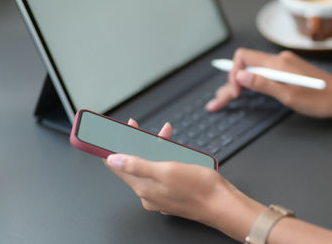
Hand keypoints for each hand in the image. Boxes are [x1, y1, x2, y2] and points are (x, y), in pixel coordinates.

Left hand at [103, 119, 265, 240]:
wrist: (223, 204)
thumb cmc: (199, 189)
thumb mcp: (166, 170)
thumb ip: (137, 165)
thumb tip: (112, 160)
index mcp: (143, 187)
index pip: (117, 167)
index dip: (112, 148)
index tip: (109, 135)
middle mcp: (149, 192)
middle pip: (134, 164)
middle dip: (136, 142)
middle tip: (137, 127)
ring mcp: (161, 193)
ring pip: (150, 165)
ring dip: (154, 147)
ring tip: (165, 133)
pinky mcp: (173, 191)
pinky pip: (163, 171)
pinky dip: (166, 157)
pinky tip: (175, 148)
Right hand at [206, 48, 331, 117]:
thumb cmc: (321, 100)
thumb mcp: (288, 96)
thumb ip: (263, 84)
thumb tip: (240, 75)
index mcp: (278, 63)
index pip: (243, 58)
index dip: (234, 74)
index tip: (237, 93)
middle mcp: (279, 60)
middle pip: (245, 67)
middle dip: (230, 85)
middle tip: (217, 103)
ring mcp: (283, 66)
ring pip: (253, 72)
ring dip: (237, 86)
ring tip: (222, 100)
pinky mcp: (287, 73)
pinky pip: (263, 75)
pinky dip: (250, 84)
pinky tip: (242, 92)